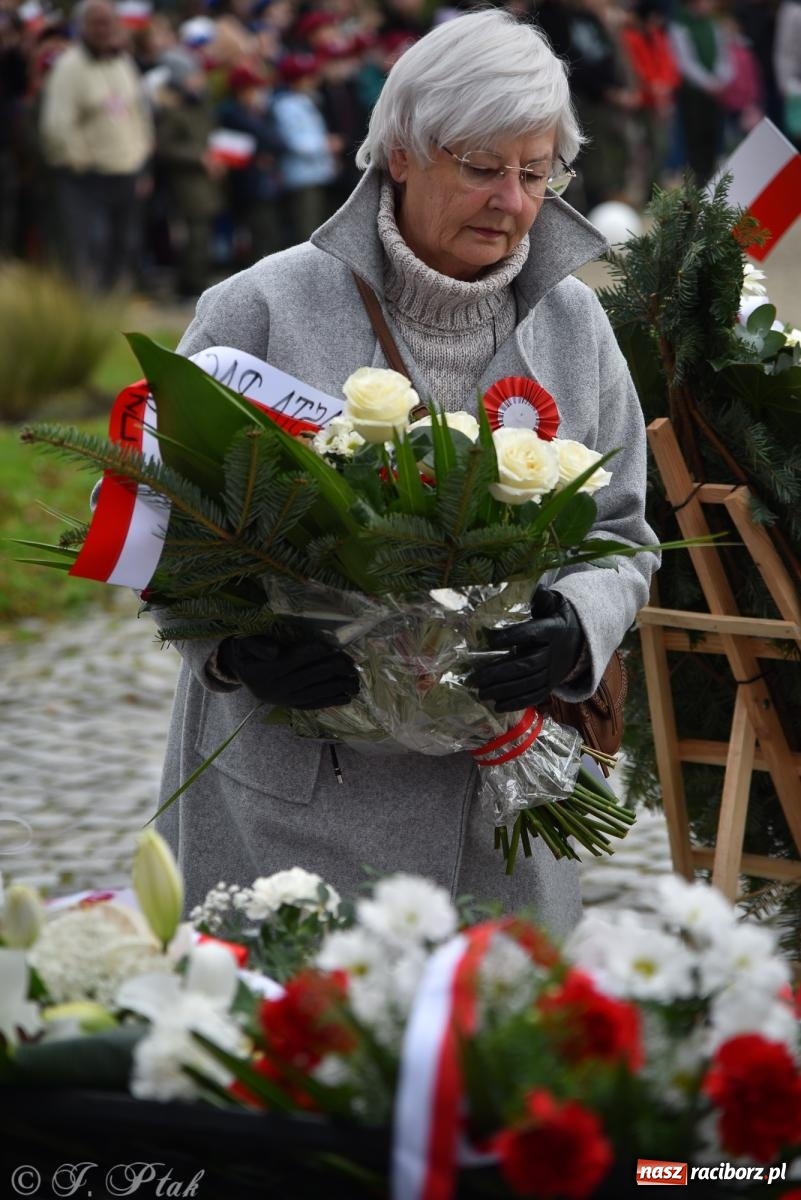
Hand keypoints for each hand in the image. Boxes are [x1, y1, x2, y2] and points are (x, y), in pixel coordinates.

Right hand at [217, 635, 358, 708]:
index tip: (334, 648)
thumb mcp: (244, 644)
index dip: (317, 652)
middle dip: (334, 669)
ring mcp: (285, 700)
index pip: (296, 659)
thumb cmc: (247, 653)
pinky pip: (314, 705)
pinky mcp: (291, 706)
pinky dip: (331, 701)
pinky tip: (347, 698)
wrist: (242, 674)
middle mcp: (277, 688)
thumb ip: (257, 645)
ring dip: (338, 687)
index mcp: (266, 671)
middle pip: (311, 676)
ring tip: (355, 682)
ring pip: (316, 693)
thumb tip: (274, 651)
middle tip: (352, 664)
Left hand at [470, 589, 583, 713]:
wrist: (580, 642)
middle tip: (473, 678)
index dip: (510, 637)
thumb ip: (541, 598)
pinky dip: (516, 703)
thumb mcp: (553, 605)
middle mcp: (553, 654)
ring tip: (480, 693)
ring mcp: (553, 673)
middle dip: (498, 673)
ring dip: (502, 690)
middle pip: (525, 665)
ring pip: (527, 684)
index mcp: (552, 631)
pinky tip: (497, 706)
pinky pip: (534, 697)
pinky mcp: (551, 686)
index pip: (530, 634)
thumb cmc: (556, 621)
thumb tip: (534, 587)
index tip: (489, 640)